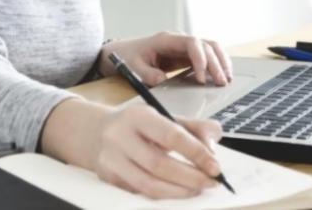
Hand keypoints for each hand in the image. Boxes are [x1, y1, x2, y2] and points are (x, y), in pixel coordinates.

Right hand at [43, 99, 224, 198]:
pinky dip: (162, 195)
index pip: (171, 135)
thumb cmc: (139, 127)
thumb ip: (193, 127)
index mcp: (138, 116)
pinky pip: (139, 192)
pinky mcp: (108, 178)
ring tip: (196, 190)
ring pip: (148, 184)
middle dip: (190, 177)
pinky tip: (176, 192)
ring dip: (178, 192)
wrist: (96, 133)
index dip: (196, 153)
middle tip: (211, 182)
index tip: (215, 166)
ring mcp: (111, 159)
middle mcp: (120, 136)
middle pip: (159, 164)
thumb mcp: (164, 117)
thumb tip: (213, 142)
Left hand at [99, 32, 232, 85]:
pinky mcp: (186, 56)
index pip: (191, 43)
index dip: (200, 59)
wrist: (121, 53)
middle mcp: (178, 40)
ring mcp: (184, 47)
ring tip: (226, 80)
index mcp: (166, 39)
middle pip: (205, 45)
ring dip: (220, 62)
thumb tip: (163, 79)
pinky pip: (206, 56)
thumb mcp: (133, 68)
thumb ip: (146, 74)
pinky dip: (216, 64)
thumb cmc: (127, 58)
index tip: (200, 78)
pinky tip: (221, 77)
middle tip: (220, 83)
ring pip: (210, 48)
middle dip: (215, 64)